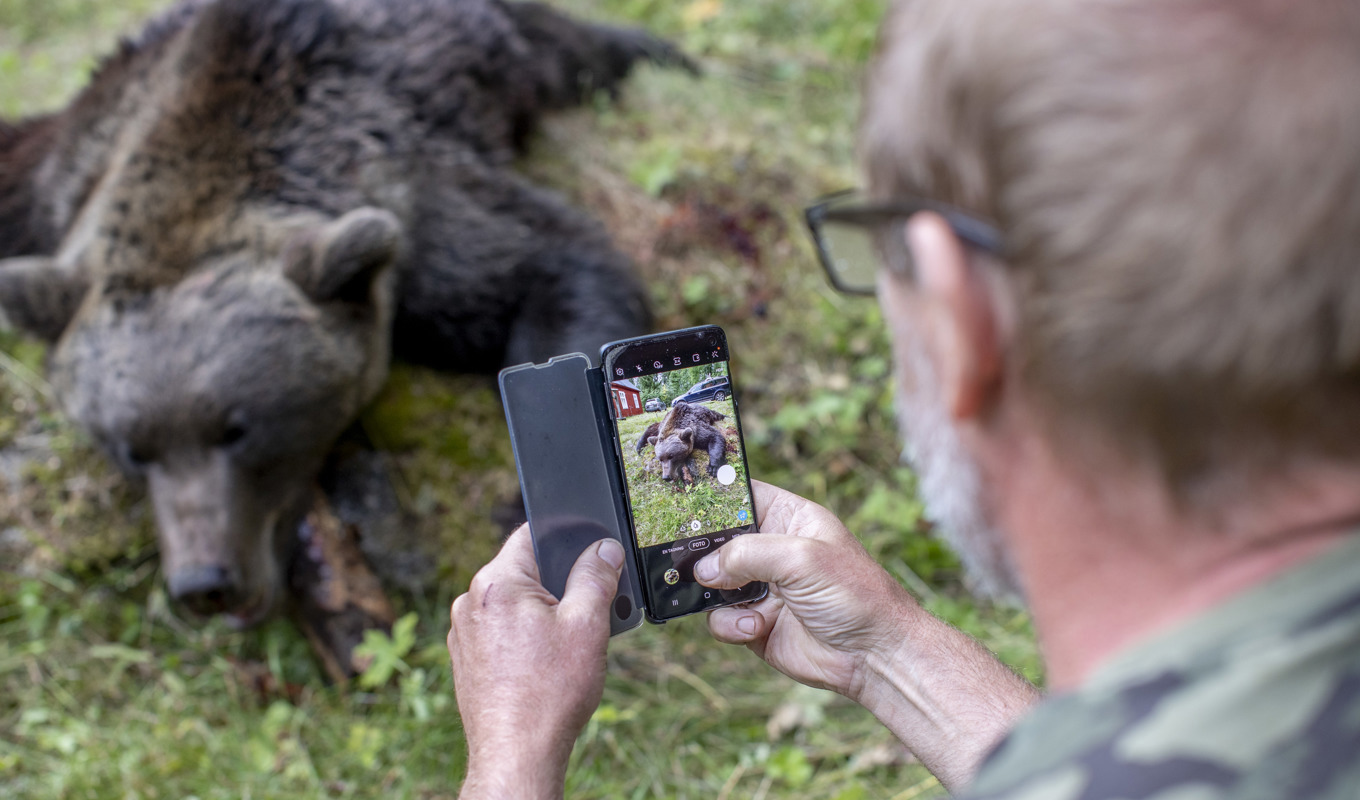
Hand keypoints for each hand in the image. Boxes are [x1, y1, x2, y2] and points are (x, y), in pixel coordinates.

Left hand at [447, 527, 623, 799]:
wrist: (516, 754)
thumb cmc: (549, 693)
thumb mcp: (586, 625)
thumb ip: (596, 578)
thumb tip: (604, 549)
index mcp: (496, 582)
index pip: (531, 535)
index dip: (566, 539)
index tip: (590, 555)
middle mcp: (471, 601)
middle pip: (525, 573)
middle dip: (561, 585)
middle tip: (592, 611)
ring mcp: (465, 632)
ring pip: (515, 605)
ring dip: (545, 615)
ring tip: (573, 645)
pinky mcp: (467, 659)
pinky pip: (502, 632)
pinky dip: (526, 638)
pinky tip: (549, 665)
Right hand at [696, 481, 1039, 790]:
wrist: (873, 656)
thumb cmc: (854, 595)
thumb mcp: (801, 558)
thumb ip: (747, 554)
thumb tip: (704, 568)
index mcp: (789, 518)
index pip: (740, 496)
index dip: (711, 498)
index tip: (680, 502)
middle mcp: (771, 549)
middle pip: (717, 540)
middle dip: (701, 552)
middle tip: (685, 559)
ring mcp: (761, 587)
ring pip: (710, 581)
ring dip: (717, 594)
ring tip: (739, 602)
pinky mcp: (754, 622)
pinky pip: (720, 618)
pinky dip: (730, 624)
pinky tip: (756, 628)